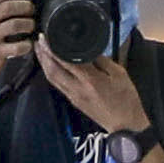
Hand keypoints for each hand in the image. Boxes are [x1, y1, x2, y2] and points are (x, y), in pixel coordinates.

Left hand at [37, 38, 152, 142]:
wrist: (125, 125)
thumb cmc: (126, 99)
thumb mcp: (119, 73)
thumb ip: (102, 60)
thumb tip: (87, 50)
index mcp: (90, 80)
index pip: (66, 61)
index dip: (53, 49)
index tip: (47, 37)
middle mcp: (77, 88)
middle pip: (53, 70)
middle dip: (43, 55)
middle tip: (38, 41)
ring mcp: (73, 96)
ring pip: (52, 79)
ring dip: (44, 64)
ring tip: (39, 51)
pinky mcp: (73, 101)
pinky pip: (57, 84)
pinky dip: (51, 73)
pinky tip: (50, 66)